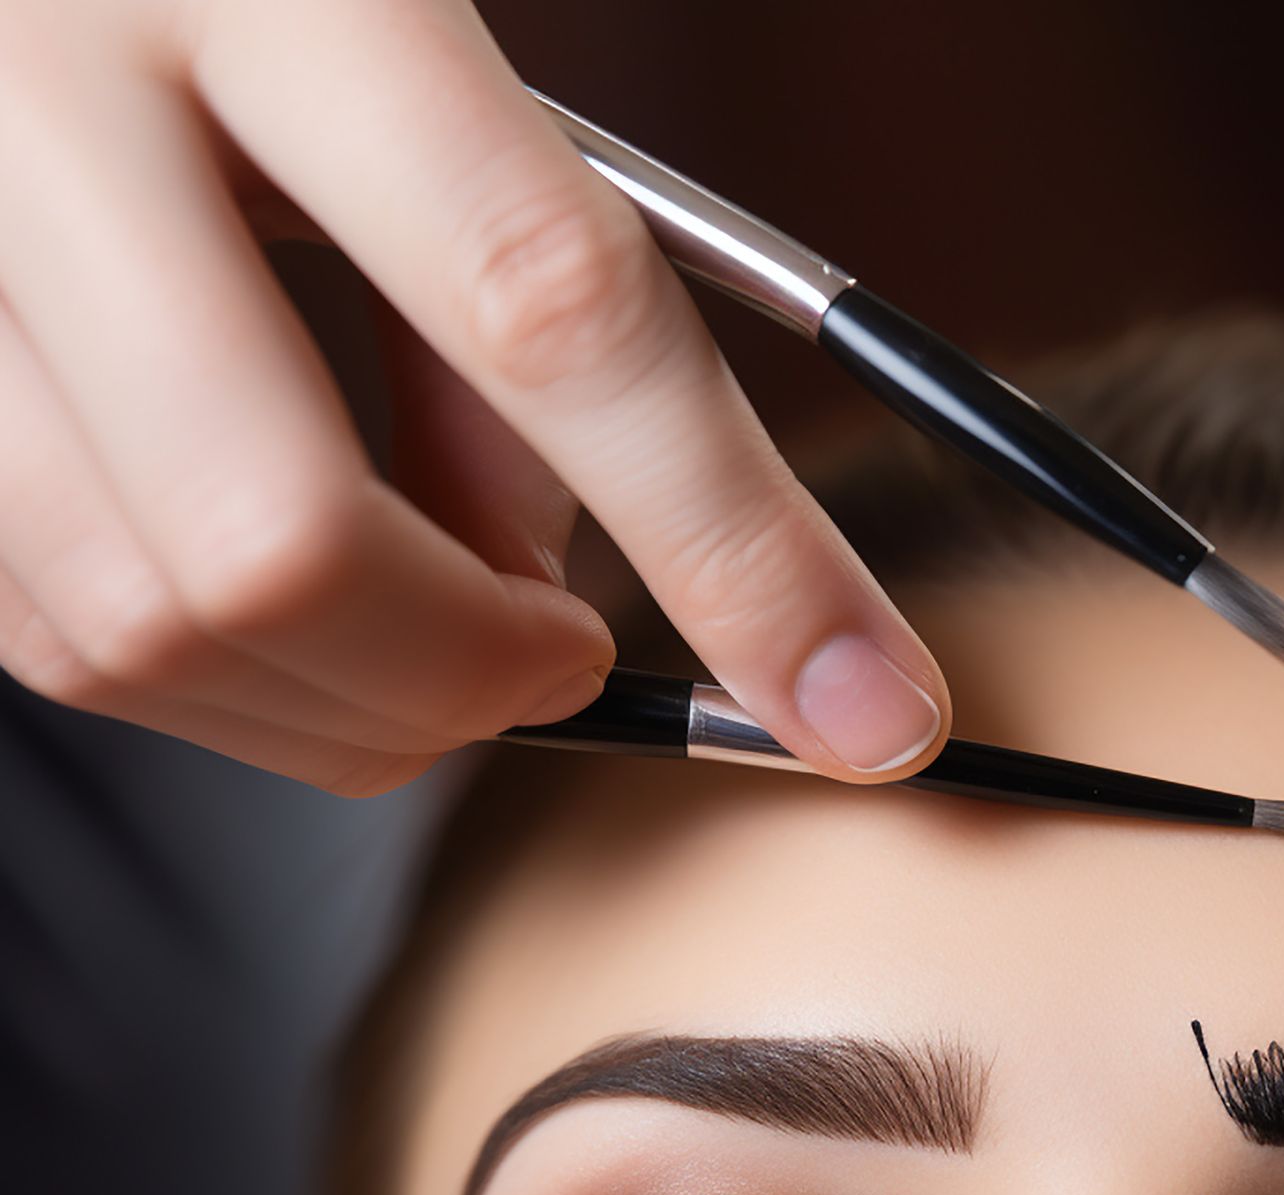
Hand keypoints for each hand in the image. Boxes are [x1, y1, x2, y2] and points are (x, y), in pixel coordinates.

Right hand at [0, 0, 951, 793]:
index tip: (870, 705)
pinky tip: (296, 601)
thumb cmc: (244, 0)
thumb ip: (512, 323)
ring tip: (435, 618)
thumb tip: (540, 600)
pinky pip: (55, 631)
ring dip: (352, 698)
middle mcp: (38, 99)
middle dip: (472, 670)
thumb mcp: (416, 73)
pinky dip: (227, 675)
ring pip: (147, 623)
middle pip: (285, 536)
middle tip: (562, 646)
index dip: (732, 546)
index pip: (544, 306)